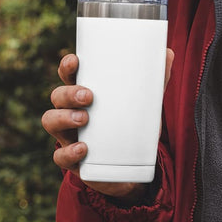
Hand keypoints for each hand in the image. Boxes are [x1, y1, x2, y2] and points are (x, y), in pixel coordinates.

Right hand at [42, 49, 174, 201]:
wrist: (132, 168)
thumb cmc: (131, 126)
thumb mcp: (145, 104)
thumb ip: (156, 80)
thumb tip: (169, 53)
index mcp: (85, 94)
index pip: (69, 76)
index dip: (67, 67)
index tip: (76, 61)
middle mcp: (71, 112)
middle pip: (57, 97)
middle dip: (69, 93)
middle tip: (89, 96)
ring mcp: (69, 136)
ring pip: (51, 121)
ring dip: (63, 118)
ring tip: (83, 118)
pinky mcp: (73, 160)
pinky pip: (60, 156)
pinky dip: (69, 152)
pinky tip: (83, 148)